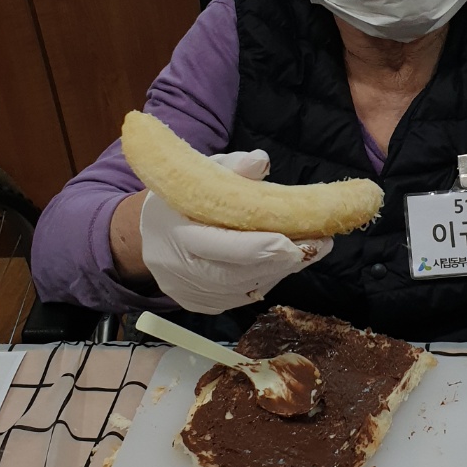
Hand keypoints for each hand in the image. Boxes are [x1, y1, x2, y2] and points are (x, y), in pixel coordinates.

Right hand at [138, 150, 331, 313]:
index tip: (294, 239)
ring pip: (246, 289)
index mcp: (179, 235)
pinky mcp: (202, 305)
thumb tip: (260, 161)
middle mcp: (182, 271)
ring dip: (282, 271)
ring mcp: (191, 293)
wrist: (146, 234)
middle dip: (283, 260)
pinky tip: (285, 262)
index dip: (263, 247)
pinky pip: (242, 297)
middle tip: (320, 244)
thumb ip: (231, 167)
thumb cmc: (181, 197)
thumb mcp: (199, 173)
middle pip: (240, 274)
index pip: (226, 247)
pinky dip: (267, 280)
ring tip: (311, 249)